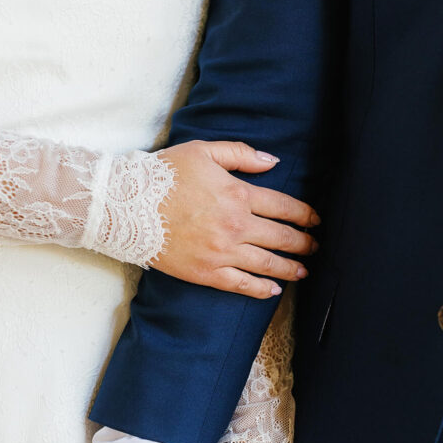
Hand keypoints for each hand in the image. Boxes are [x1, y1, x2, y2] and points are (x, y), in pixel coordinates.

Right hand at [154, 140, 319, 298]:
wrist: (127, 206)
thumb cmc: (163, 175)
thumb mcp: (203, 152)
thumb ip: (241, 154)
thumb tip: (273, 161)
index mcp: (238, 195)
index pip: (284, 207)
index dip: (305, 215)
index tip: (315, 220)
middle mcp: (236, 226)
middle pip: (281, 237)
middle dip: (303, 242)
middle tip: (314, 246)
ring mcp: (222, 252)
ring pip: (266, 264)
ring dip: (289, 268)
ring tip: (302, 271)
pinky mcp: (205, 272)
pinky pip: (241, 284)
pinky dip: (260, 289)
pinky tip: (273, 290)